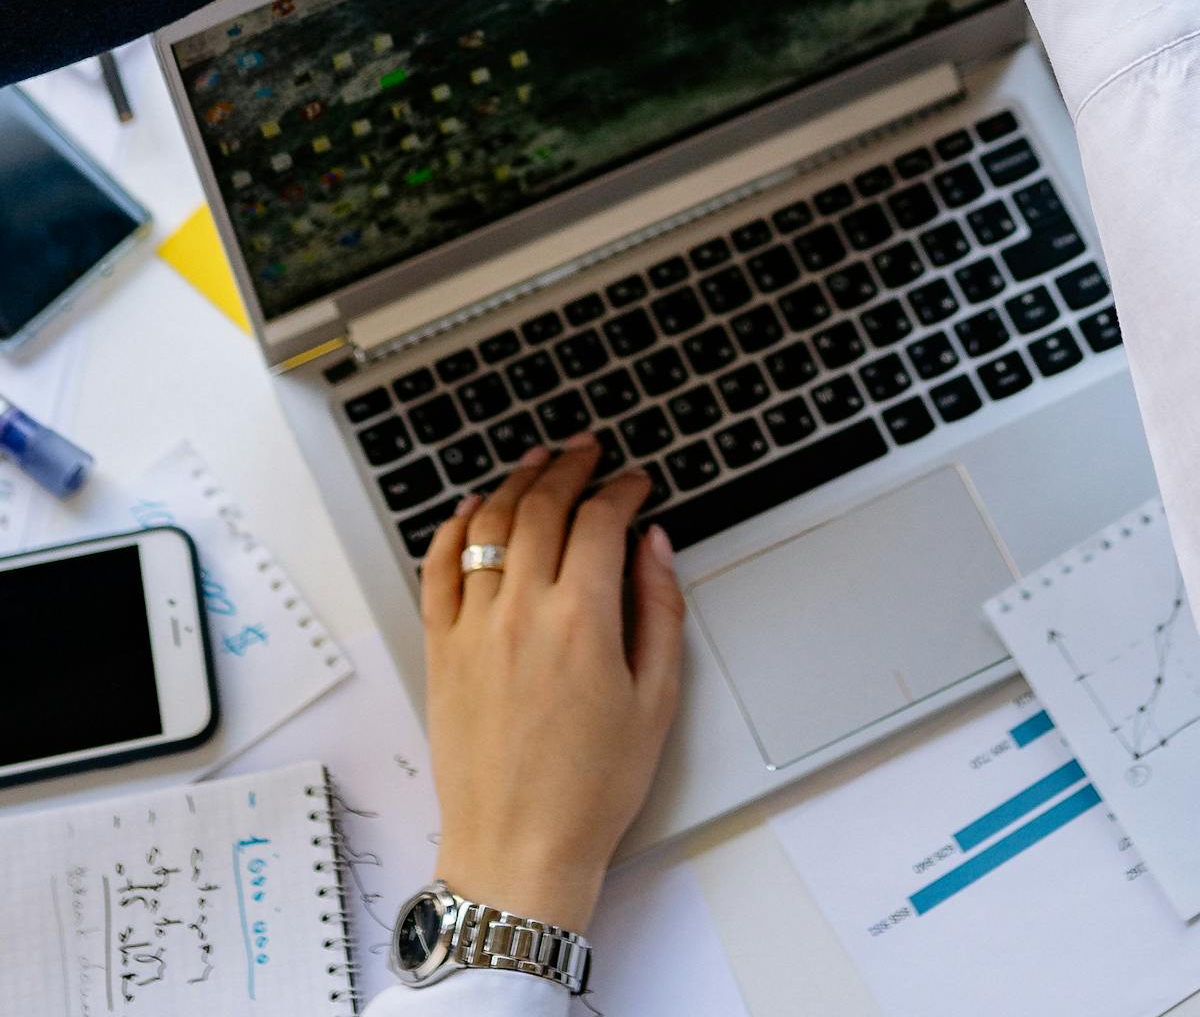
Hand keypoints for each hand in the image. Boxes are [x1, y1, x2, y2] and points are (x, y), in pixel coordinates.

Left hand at [422, 445, 682, 930]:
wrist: (518, 849)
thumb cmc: (592, 788)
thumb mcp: (657, 701)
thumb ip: (660, 610)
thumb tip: (655, 544)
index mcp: (583, 620)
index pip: (601, 520)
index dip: (622, 488)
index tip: (636, 482)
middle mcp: (523, 611)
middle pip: (542, 507)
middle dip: (569, 468)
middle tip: (587, 451)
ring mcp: (474, 627)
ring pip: (489, 526)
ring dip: (515, 482)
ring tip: (537, 461)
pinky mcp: (439, 650)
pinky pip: (437, 568)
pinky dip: (452, 528)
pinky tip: (471, 509)